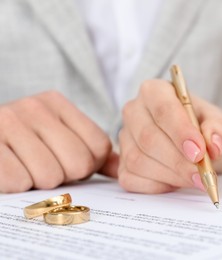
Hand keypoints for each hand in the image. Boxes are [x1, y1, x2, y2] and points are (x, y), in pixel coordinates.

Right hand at [0, 91, 117, 192]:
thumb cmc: (24, 144)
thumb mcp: (58, 137)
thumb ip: (93, 151)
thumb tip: (122, 167)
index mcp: (56, 103)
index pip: (99, 147)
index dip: (88, 166)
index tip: (68, 162)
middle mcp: (33, 107)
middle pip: (78, 163)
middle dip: (65, 176)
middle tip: (47, 168)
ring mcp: (7, 123)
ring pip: (50, 176)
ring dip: (40, 183)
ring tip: (26, 168)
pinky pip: (19, 182)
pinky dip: (17, 186)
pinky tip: (9, 170)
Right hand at [118, 80, 221, 192]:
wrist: (199, 144)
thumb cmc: (204, 127)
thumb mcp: (217, 122)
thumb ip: (218, 129)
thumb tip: (214, 146)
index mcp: (155, 91)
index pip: (162, 109)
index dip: (180, 132)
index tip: (199, 152)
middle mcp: (134, 111)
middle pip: (148, 138)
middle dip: (178, 161)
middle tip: (202, 174)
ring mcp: (125, 138)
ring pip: (138, 160)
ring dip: (171, 176)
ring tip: (195, 179)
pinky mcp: (122, 163)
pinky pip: (131, 179)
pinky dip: (157, 186)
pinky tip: (176, 182)